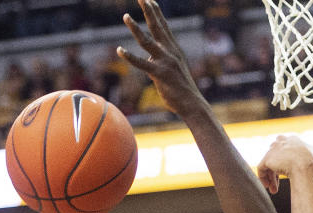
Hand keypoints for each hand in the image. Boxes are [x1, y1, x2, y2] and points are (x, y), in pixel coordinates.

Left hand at [118, 0, 204, 117]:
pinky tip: (120, 50)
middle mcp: (170, 52)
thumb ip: (161, 61)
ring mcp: (165, 62)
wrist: (192, 104)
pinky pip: (142, 64)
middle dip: (148, 11)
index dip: (156, 13)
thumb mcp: (173, 70)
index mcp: (174, 50)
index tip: (150, 0)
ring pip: (147, 41)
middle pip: (157, 27)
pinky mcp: (160, 74)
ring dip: (135, 28)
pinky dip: (130, 57)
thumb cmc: (182, 89)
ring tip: (125, 16)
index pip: (164, 27)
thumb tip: (149, 59)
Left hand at [256, 135, 312, 193]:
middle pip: (274, 157)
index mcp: (293, 140)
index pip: (285, 149)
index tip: (289, 172)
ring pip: (268, 165)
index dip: (285, 161)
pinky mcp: (267, 159)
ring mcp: (272, 150)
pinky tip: (270, 188)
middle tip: (278, 184)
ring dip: (271, 179)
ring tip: (274, 190)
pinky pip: (261, 169)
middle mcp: (281, 142)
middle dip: (276, 171)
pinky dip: (264, 179)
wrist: (306, 166)